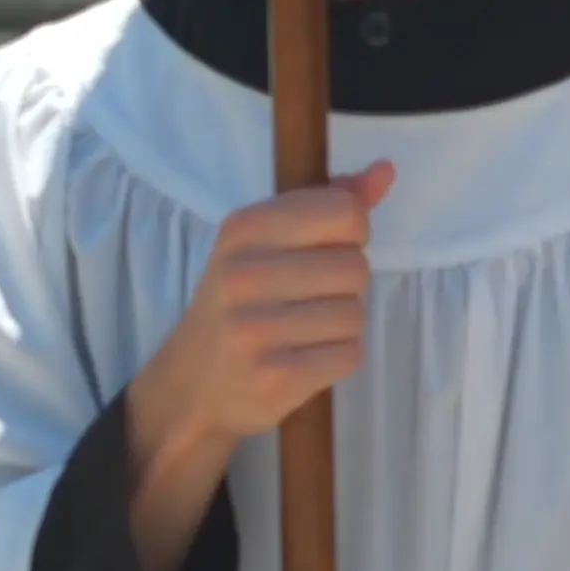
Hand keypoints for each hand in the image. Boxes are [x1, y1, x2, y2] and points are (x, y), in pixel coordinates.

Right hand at [122, 165, 393, 570]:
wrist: (183, 399)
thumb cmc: (239, 308)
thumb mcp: (268, 246)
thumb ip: (329, 204)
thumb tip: (386, 171)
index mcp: (239, 229)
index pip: (343, 211)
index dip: (347, 235)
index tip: (319, 251)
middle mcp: (238, 278)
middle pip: (358, 265)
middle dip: (345, 286)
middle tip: (301, 305)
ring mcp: (250, 331)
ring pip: (357, 311)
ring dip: (341, 326)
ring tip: (295, 335)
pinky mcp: (270, 380)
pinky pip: (349, 355)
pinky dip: (336, 363)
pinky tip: (298, 368)